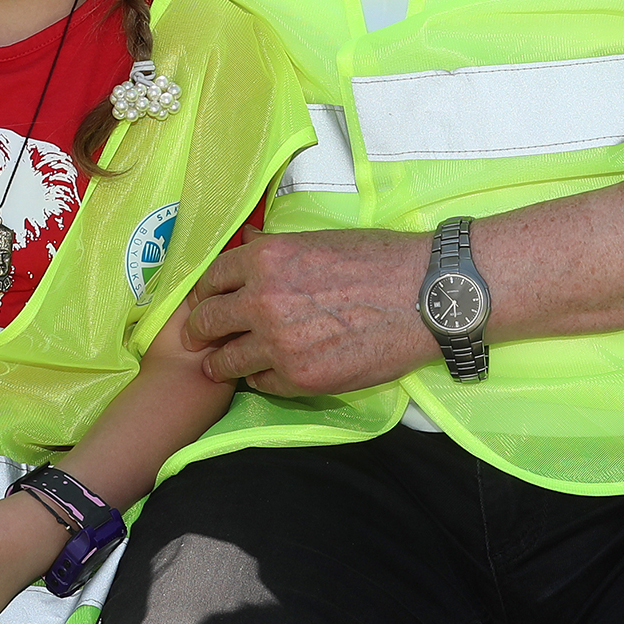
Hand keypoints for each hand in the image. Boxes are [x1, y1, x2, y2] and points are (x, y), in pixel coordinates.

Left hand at [182, 226, 434, 395]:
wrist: (425, 296)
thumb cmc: (379, 260)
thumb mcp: (318, 239)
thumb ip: (276, 251)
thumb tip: (249, 243)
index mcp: (265, 259)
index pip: (211, 278)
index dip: (204, 292)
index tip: (204, 302)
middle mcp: (262, 301)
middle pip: (207, 322)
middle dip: (199, 331)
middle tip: (198, 339)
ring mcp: (278, 344)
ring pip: (227, 361)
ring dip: (223, 363)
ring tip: (223, 365)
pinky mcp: (301, 378)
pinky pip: (262, 384)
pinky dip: (261, 378)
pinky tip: (269, 372)